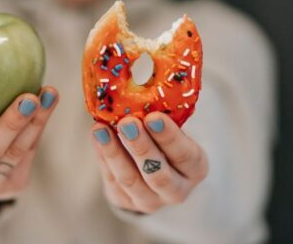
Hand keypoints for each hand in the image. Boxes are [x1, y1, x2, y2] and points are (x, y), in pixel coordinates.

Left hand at [91, 112, 208, 212]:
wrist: (153, 172)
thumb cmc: (164, 142)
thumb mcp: (172, 131)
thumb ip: (160, 118)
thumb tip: (136, 90)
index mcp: (195, 169)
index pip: (185, 155)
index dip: (169, 137)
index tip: (154, 117)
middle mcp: (176, 190)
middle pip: (158, 173)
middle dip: (141, 146)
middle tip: (127, 122)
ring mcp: (150, 201)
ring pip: (130, 179)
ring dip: (114, 152)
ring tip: (101, 129)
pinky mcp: (125, 202)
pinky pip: (112, 179)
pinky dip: (103, 156)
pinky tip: (97, 136)